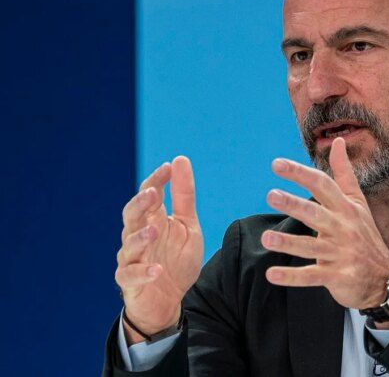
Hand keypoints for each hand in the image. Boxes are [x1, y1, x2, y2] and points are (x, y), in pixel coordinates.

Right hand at [115, 156, 203, 342]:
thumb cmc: (176, 260)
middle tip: (153, 193)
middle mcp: (138, 235)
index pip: (149, 194)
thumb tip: (179, 160)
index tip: (168, 167)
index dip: (156, 180)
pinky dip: (143, 273)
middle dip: (140, 203)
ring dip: (141, 237)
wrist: (169, 300)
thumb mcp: (188, 225)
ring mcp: (132, 258)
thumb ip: (184, 196)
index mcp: (153, 219)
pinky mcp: (129, 282)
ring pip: (129, 244)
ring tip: (155, 230)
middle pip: (132, 214)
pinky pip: (131, 275)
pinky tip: (157, 271)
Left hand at [261, 138, 388, 309]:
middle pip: (315, 213)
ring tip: (266, 238)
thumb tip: (338, 140)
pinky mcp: (337, 276)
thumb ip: (344, 173)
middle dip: (293, 204)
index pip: (322, 185)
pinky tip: (272, 274)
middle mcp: (343, 228)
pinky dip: (291, 277)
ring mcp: (340, 253)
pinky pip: (311, 276)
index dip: (300, 173)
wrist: (386, 278)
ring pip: (311, 247)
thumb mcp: (358, 202)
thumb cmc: (366, 236)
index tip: (276, 164)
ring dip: (288, 243)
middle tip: (271, 195)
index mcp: (346, 208)